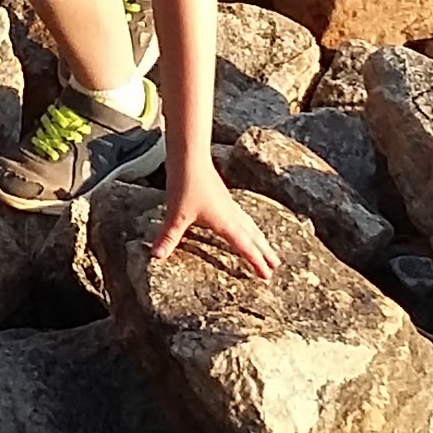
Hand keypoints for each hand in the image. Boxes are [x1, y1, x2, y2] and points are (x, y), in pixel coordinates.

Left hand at [151, 161, 277, 280]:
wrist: (190, 156)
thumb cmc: (186, 184)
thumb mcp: (176, 215)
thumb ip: (168, 237)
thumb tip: (156, 257)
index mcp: (225, 222)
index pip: (245, 247)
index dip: (257, 262)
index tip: (268, 276)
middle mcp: (231, 214)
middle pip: (254, 236)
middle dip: (266, 251)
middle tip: (277, 265)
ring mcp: (228, 203)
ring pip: (249, 224)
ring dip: (259, 237)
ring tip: (267, 247)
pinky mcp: (222, 196)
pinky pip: (241, 215)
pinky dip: (248, 224)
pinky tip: (242, 223)